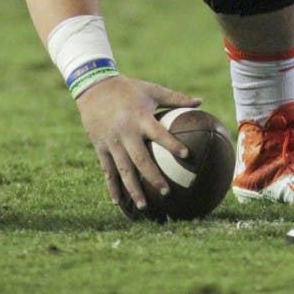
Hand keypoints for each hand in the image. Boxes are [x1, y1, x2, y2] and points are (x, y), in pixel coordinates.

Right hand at [75, 75, 202, 213]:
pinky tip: (118, 203)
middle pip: (141, 159)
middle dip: (153, 177)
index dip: (172, 144)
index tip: (187, 155)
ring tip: (144, 206)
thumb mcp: (151, 90)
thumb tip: (201, 101)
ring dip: (133, 189)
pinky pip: (107, 170)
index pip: (159, 133)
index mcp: (140, 117)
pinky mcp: (100, 146)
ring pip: (123, 170)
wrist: (93, 86)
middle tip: (166, 192)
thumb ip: (176, 98)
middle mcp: (125, 132)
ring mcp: (112, 141)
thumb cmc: (127, 88)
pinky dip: (112, 187)